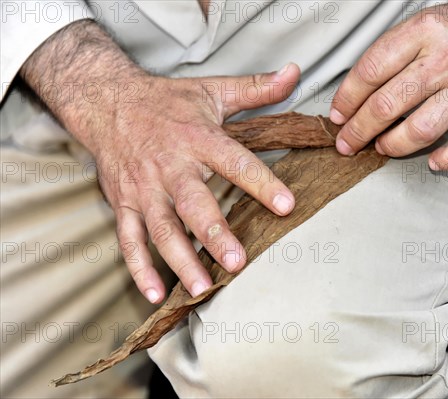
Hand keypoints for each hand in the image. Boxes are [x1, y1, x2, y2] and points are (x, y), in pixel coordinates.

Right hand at [20, 20, 299, 302]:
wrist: (107, 101)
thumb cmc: (167, 101)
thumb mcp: (213, 90)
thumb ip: (256, 88)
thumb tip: (294, 74)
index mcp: (198, 138)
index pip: (235, 162)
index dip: (261, 184)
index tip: (286, 205)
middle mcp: (170, 166)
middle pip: (193, 204)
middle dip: (214, 234)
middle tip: (236, 261)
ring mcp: (143, 189)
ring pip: (161, 229)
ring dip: (180, 259)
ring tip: (201, 287)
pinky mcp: (124, 203)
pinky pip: (128, 240)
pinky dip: (139, 268)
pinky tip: (156, 293)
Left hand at [330, 0, 447, 169]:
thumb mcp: (425, 22)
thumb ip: (393, 53)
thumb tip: (355, 94)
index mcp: (423, 31)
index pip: (371, 70)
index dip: (347, 99)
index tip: (337, 116)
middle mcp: (446, 59)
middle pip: (388, 105)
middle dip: (359, 130)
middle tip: (346, 144)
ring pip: (421, 129)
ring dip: (393, 146)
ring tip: (381, 148)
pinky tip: (433, 163)